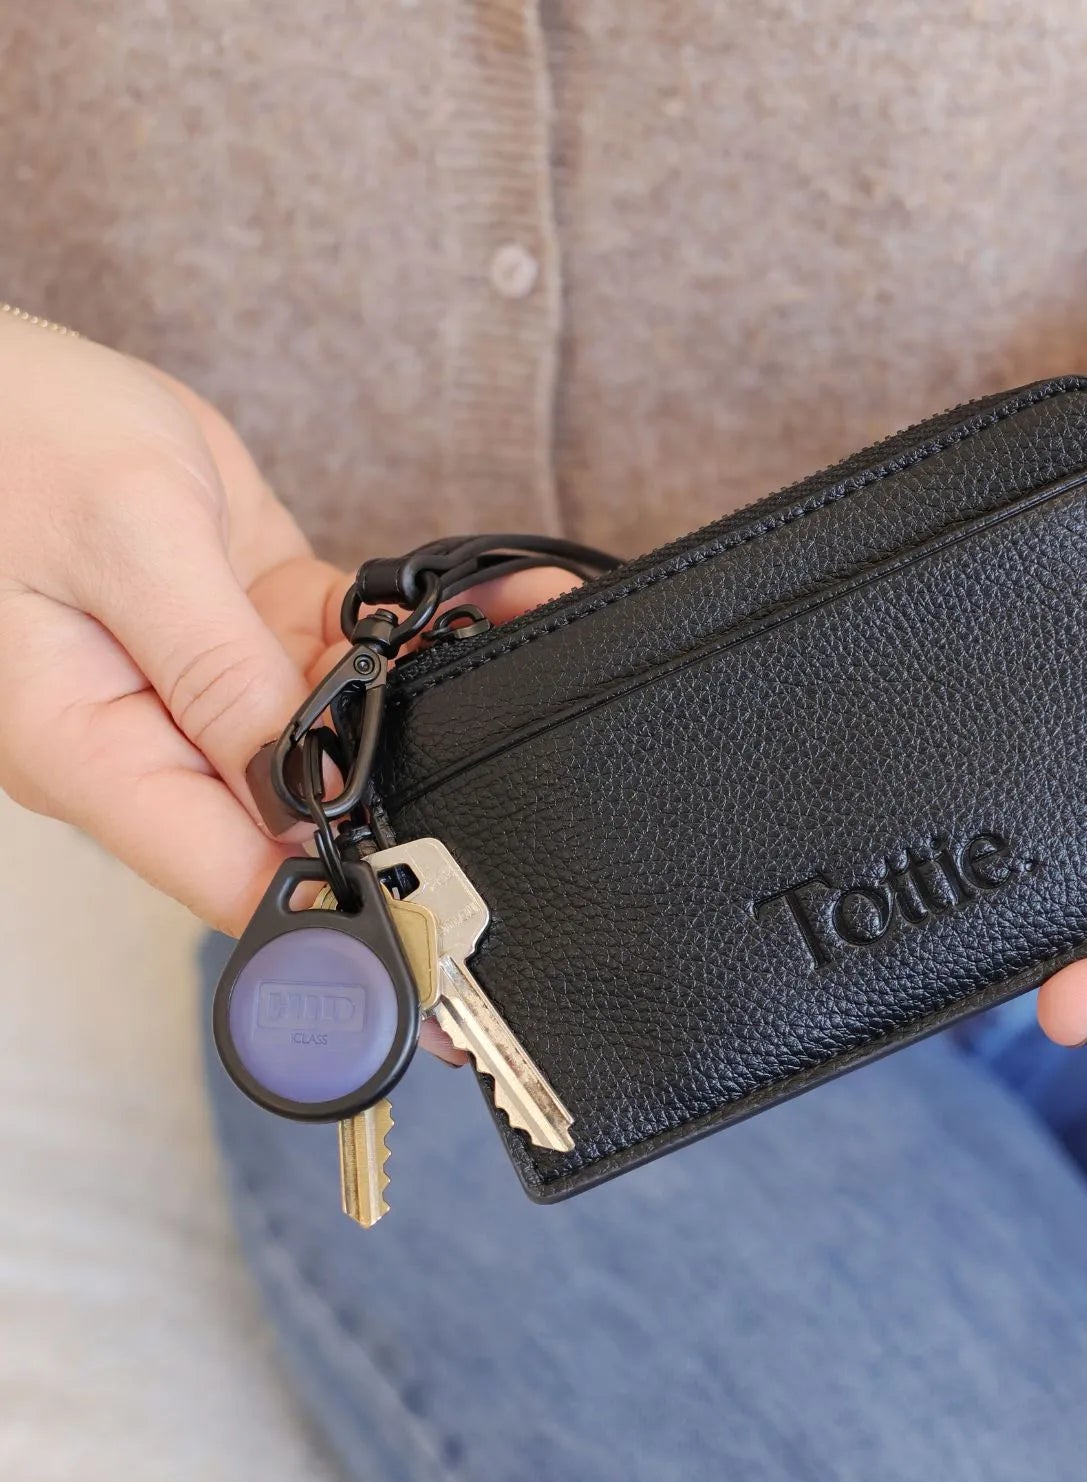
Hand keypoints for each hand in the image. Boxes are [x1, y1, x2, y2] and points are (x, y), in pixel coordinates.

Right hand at [0, 315, 576, 950]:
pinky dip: (412, 634)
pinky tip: (491, 609)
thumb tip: (298, 790)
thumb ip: (216, 671)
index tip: (434, 935)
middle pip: (301, 815)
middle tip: (516, 792)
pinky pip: (341, 651)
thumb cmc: (8, 436)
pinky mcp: (244, 626)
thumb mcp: (125, 545)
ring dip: (430, 702)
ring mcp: (205, 684)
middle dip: (409, 805)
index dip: (336, 914)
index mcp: (94, 750)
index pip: (231, 877)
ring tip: (528, 656)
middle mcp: (154, 736)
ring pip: (340, 727)